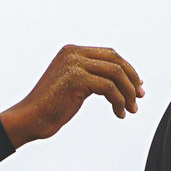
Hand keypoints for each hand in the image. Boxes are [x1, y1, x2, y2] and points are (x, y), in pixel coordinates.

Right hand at [0, 45, 143, 146]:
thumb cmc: (51, 106)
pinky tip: (118, 113)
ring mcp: (74, 64)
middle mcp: (73, 53)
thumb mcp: (74, 84)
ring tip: (130, 109)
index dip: (128, 69)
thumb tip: (121, 81)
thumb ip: (92, 76)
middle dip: (132, 79)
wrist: (30, 119)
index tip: (137, 86)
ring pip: (116, 73)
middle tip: (139, 97)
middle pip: (116, 60)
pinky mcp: (76, 79)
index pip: (110, 54)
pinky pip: (109, 88)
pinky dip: (119, 101)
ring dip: (128, 93)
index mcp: (72, 51)